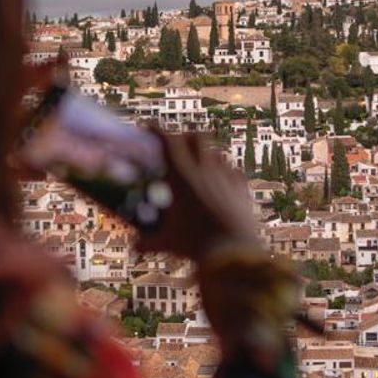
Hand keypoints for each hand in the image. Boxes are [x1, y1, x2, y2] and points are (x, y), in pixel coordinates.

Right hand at [138, 131, 260, 262]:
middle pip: (197, 136)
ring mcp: (226, 178)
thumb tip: (134, 247)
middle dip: (187, 136)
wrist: (232, 251)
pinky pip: (236, 171)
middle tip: (179, 143)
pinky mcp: (242, 189)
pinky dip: (228, 172)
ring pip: (218, 152)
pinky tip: (225, 179)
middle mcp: (205, 171)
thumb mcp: (167, 243)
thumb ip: (148, 242)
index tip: (149, 126)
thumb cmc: (195, 245)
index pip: (168, 142)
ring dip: (208, 154)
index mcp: (182, 178)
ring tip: (202, 164)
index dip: (158, 130)